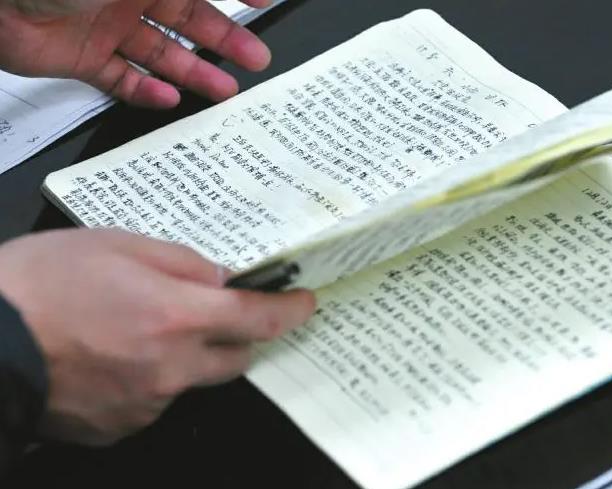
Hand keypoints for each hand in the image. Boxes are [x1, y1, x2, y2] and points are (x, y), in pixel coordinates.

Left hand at [0, 0, 273, 107]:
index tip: (267, 3)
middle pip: (189, 21)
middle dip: (226, 41)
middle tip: (256, 59)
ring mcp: (105, 26)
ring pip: (161, 54)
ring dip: (194, 73)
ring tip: (225, 91)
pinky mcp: (82, 57)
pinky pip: (121, 79)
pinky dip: (145, 91)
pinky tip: (167, 99)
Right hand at [0, 229, 315, 444]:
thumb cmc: (39, 285)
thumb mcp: (116, 244)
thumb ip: (181, 261)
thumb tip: (220, 277)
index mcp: (176, 316)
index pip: (258, 319)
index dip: (289, 311)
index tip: (304, 304)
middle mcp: (170, 368)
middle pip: (236, 359)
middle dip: (233, 337)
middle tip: (204, 313)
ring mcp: (145, 403)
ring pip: (192, 381)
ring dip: (182, 358)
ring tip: (130, 330)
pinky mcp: (120, 426)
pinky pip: (154, 402)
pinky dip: (147, 381)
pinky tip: (110, 358)